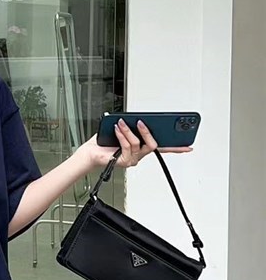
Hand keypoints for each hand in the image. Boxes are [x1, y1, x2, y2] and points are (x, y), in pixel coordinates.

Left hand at [78, 119, 193, 170]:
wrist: (90, 153)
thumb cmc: (104, 142)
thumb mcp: (122, 130)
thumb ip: (132, 126)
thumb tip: (140, 119)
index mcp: (142, 147)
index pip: (163, 147)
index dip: (177, 147)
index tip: (188, 146)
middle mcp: (139, 155)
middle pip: (153, 145)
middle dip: (148, 132)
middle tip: (141, 122)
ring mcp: (132, 159)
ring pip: (138, 144)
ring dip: (128, 131)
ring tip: (121, 123)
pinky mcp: (124, 161)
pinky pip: (127, 146)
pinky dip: (121, 135)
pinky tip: (116, 128)